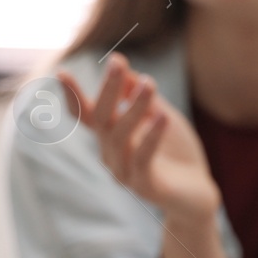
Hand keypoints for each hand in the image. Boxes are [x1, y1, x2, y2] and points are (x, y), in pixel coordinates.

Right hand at [59, 54, 220, 224]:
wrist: (197, 194)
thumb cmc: (176, 152)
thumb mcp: (160, 116)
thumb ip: (143, 97)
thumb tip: (126, 71)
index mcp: (111, 136)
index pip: (87, 114)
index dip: (72, 96)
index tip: (61, 72)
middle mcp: (110, 154)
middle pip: (102, 119)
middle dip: (107, 89)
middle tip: (117, 62)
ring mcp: (124, 172)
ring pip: (121, 136)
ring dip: (134, 107)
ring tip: (149, 83)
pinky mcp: (144, 186)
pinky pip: (143, 158)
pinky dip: (151, 136)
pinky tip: (162, 116)